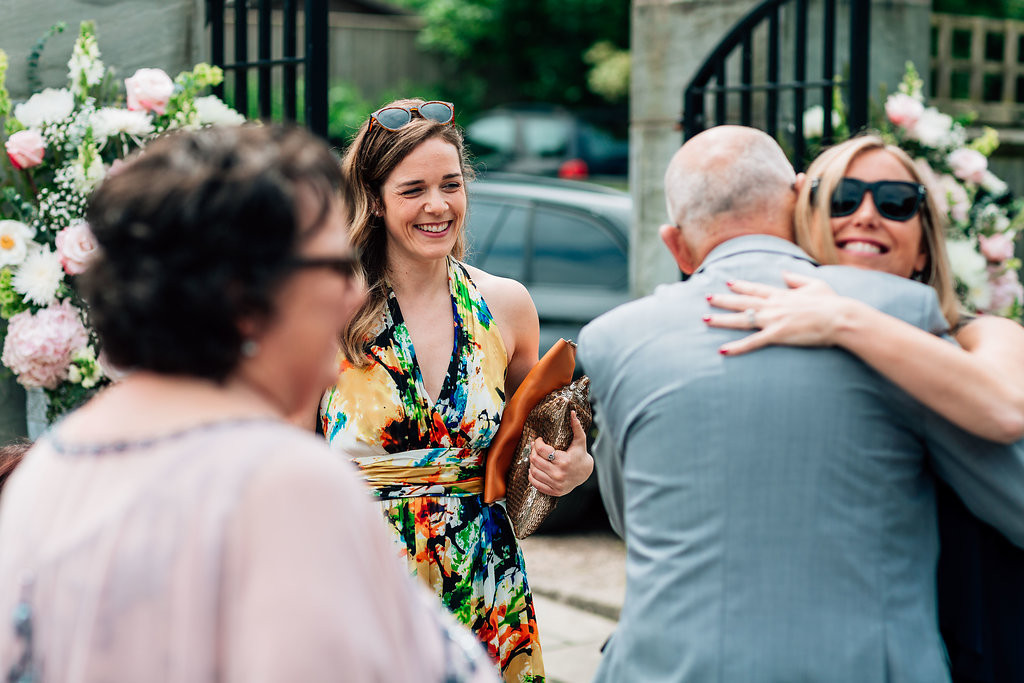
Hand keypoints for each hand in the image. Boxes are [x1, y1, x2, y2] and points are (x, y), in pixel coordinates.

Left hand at [527, 410, 593, 496]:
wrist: (586, 473)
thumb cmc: (580, 454)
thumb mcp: (580, 440)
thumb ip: (576, 426)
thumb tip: (572, 412)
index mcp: (563, 461)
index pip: (541, 450)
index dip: (537, 443)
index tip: (539, 440)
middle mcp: (558, 474)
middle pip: (535, 460)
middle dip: (533, 451)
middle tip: (535, 447)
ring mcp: (556, 484)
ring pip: (534, 471)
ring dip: (531, 463)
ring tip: (534, 457)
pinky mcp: (554, 491)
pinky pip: (536, 484)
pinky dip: (532, 475)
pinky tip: (534, 468)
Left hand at [703, 271, 844, 354]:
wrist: (840, 317)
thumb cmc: (832, 303)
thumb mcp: (815, 284)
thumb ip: (797, 279)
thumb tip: (784, 272)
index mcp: (782, 294)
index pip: (756, 289)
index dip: (740, 286)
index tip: (727, 282)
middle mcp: (773, 305)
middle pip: (742, 302)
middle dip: (723, 300)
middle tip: (707, 297)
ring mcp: (773, 320)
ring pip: (741, 319)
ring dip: (721, 319)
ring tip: (705, 319)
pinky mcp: (777, 335)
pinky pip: (752, 342)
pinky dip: (737, 347)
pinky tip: (723, 350)